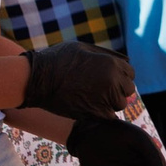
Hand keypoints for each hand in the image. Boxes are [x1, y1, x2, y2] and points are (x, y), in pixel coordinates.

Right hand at [21, 39, 136, 117]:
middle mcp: (112, 81)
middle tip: (100, 88)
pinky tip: (90, 106)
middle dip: (118, 89)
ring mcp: (105, 98)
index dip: (120, 75)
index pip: (130, 73)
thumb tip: (126, 60)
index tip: (108, 78)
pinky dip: (102, 113)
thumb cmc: (57, 60)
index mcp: (111, 64)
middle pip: (128, 89)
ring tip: (93, 97)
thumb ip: (105, 55)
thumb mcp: (82, 49)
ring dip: (111, 102)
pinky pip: (110, 116)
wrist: (35, 79)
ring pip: (120, 103)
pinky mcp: (96, 113)